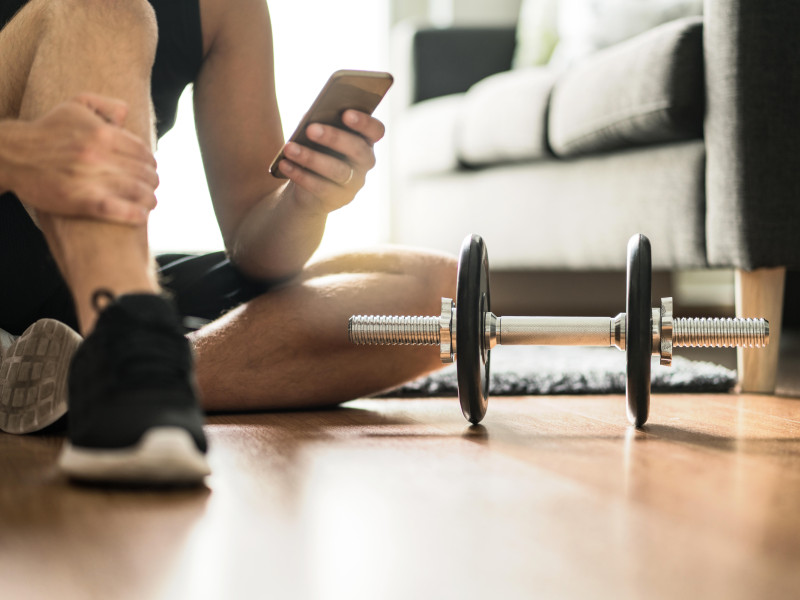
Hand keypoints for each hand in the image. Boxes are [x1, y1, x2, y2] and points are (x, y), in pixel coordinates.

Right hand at [5, 93, 157, 224]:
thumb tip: (127, 112)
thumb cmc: (47, 130)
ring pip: (135, 191)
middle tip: (152, 187)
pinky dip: (134, 214)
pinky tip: (141, 215)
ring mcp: (89, 179)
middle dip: (152, 181)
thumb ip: (104, 105)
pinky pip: (118, 210)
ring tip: (150, 202)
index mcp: (101, 133)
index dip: (150, 162)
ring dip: (149, 198)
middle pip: (142, 172)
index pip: (142, 152)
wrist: (11, 155)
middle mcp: (97, 155)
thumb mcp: (74, 106)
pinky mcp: (80, 201)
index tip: (151, 169)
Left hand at [275, 109, 384, 212]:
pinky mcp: (338, 199)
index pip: (376, 130)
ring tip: (289, 148)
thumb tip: (311, 118)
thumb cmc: (316, 149)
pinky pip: (320, 187)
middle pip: (357, 150)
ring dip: (311, 158)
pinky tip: (284, 164)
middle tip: (310, 129)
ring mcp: (354, 183)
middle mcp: (365, 162)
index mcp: (366, 140)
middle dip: (334, 138)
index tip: (346, 113)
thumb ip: (322, 123)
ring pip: (337, 170)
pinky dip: (300, 175)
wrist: (309, 187)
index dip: (365, 122)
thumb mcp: (321, 135)